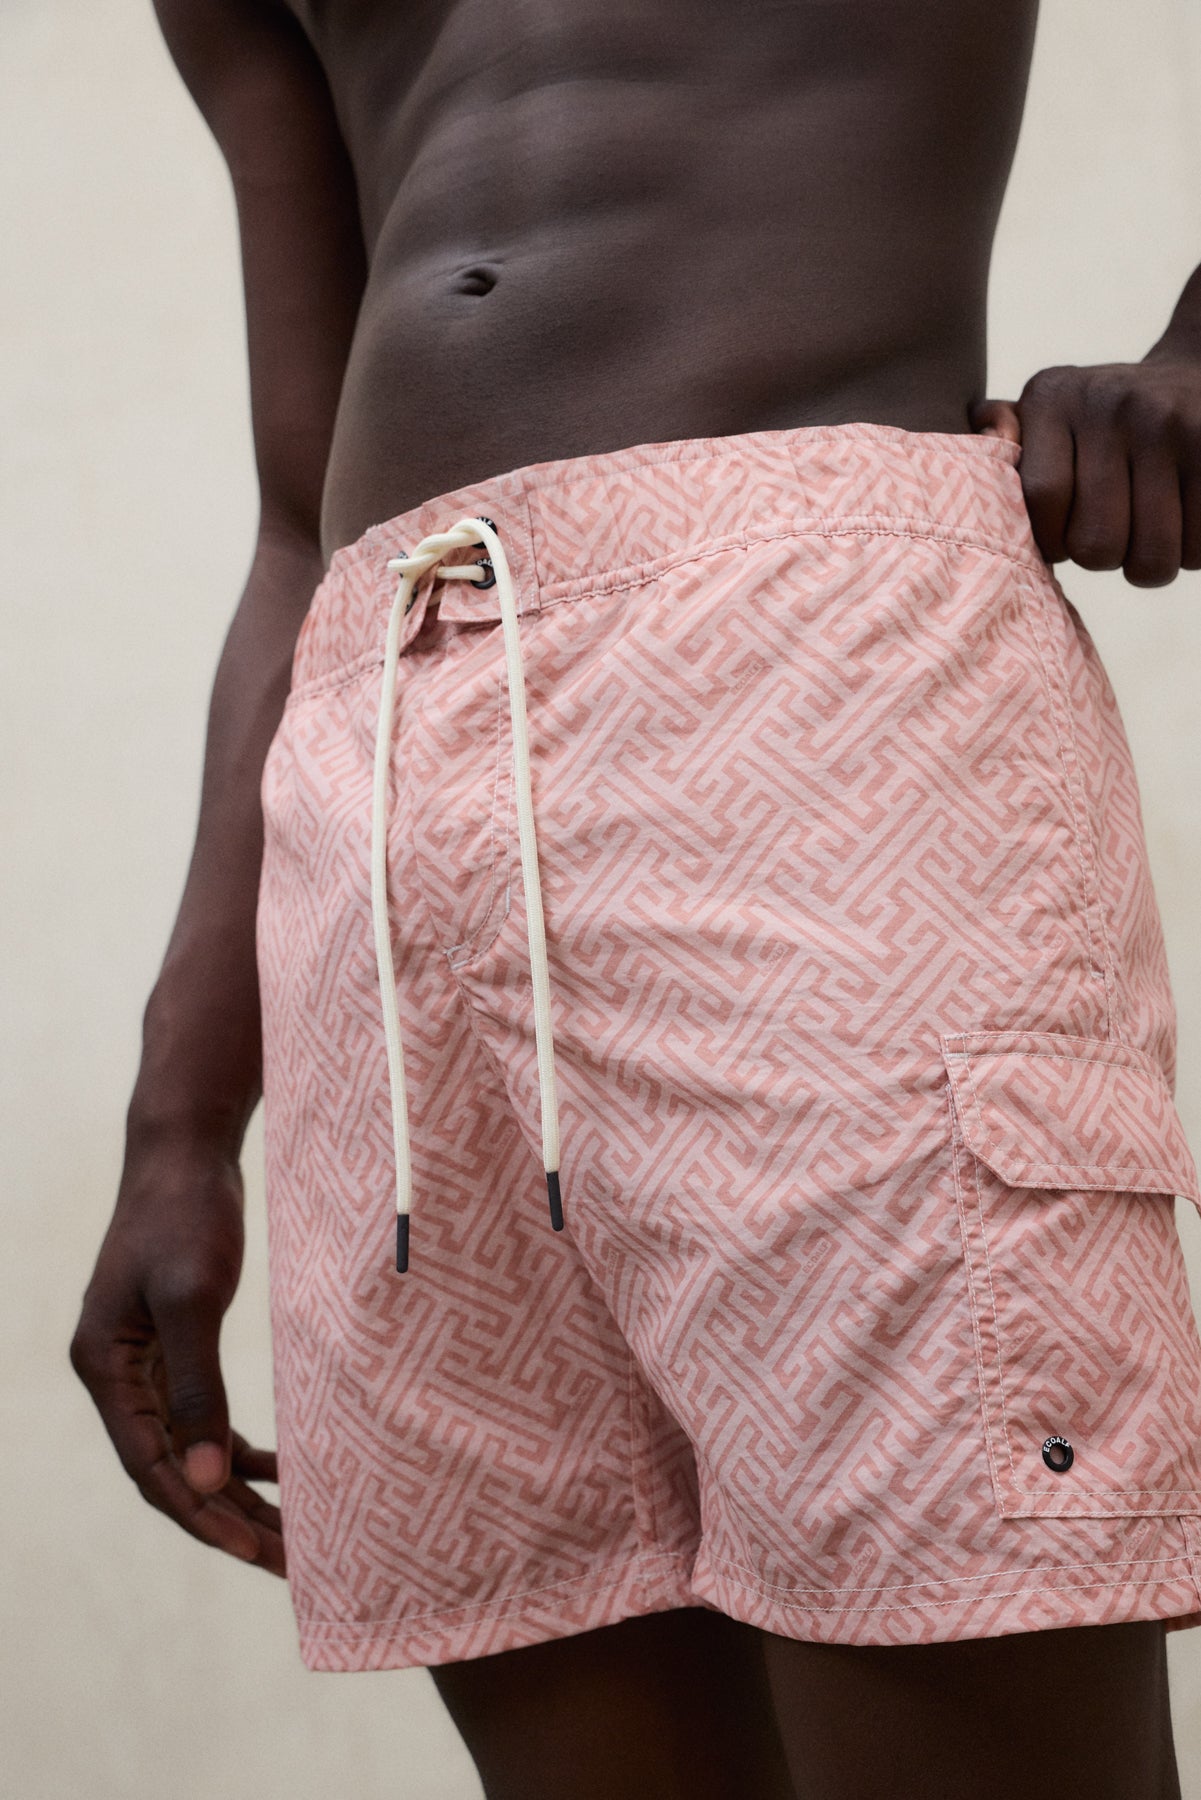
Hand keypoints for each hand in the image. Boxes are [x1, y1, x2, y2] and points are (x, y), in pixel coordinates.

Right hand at [70, 1131, 284, 1575]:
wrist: (186, 1149)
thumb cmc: (186, 1213)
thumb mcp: (192, 1300)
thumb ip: (196, 1390)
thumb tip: (208, 1478)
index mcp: (105, 1369)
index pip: (150, 1469)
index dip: (202, 1515)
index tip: (256, 1553)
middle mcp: (116, 1373)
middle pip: (170, 1469)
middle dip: (227, 1518)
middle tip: (289, 1563)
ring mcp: (141, 1359)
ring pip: (189, 1447)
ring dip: (236, 1490)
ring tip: (292, 1534)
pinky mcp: (172, 1342)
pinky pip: (200, 1414)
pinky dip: (239, 1444)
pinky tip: (280, 1467)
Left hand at [972, 356, 1200, 585]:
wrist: (1195, 374)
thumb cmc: (1098, 420)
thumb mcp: (1044, 412)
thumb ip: (1002, 436)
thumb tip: (983, 433)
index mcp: (1054, 398)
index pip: (1042, 502)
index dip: (1051, 540)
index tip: (1061, 535)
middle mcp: (1111, 404)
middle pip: (1096, 545)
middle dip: (1101, 558)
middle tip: (1109, 531)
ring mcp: (1171, 425)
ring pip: (1152, 559)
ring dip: (1147, 563)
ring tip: (1145, 530)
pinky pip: (1199, 551)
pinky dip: (1191, 553)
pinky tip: (1182, 519)